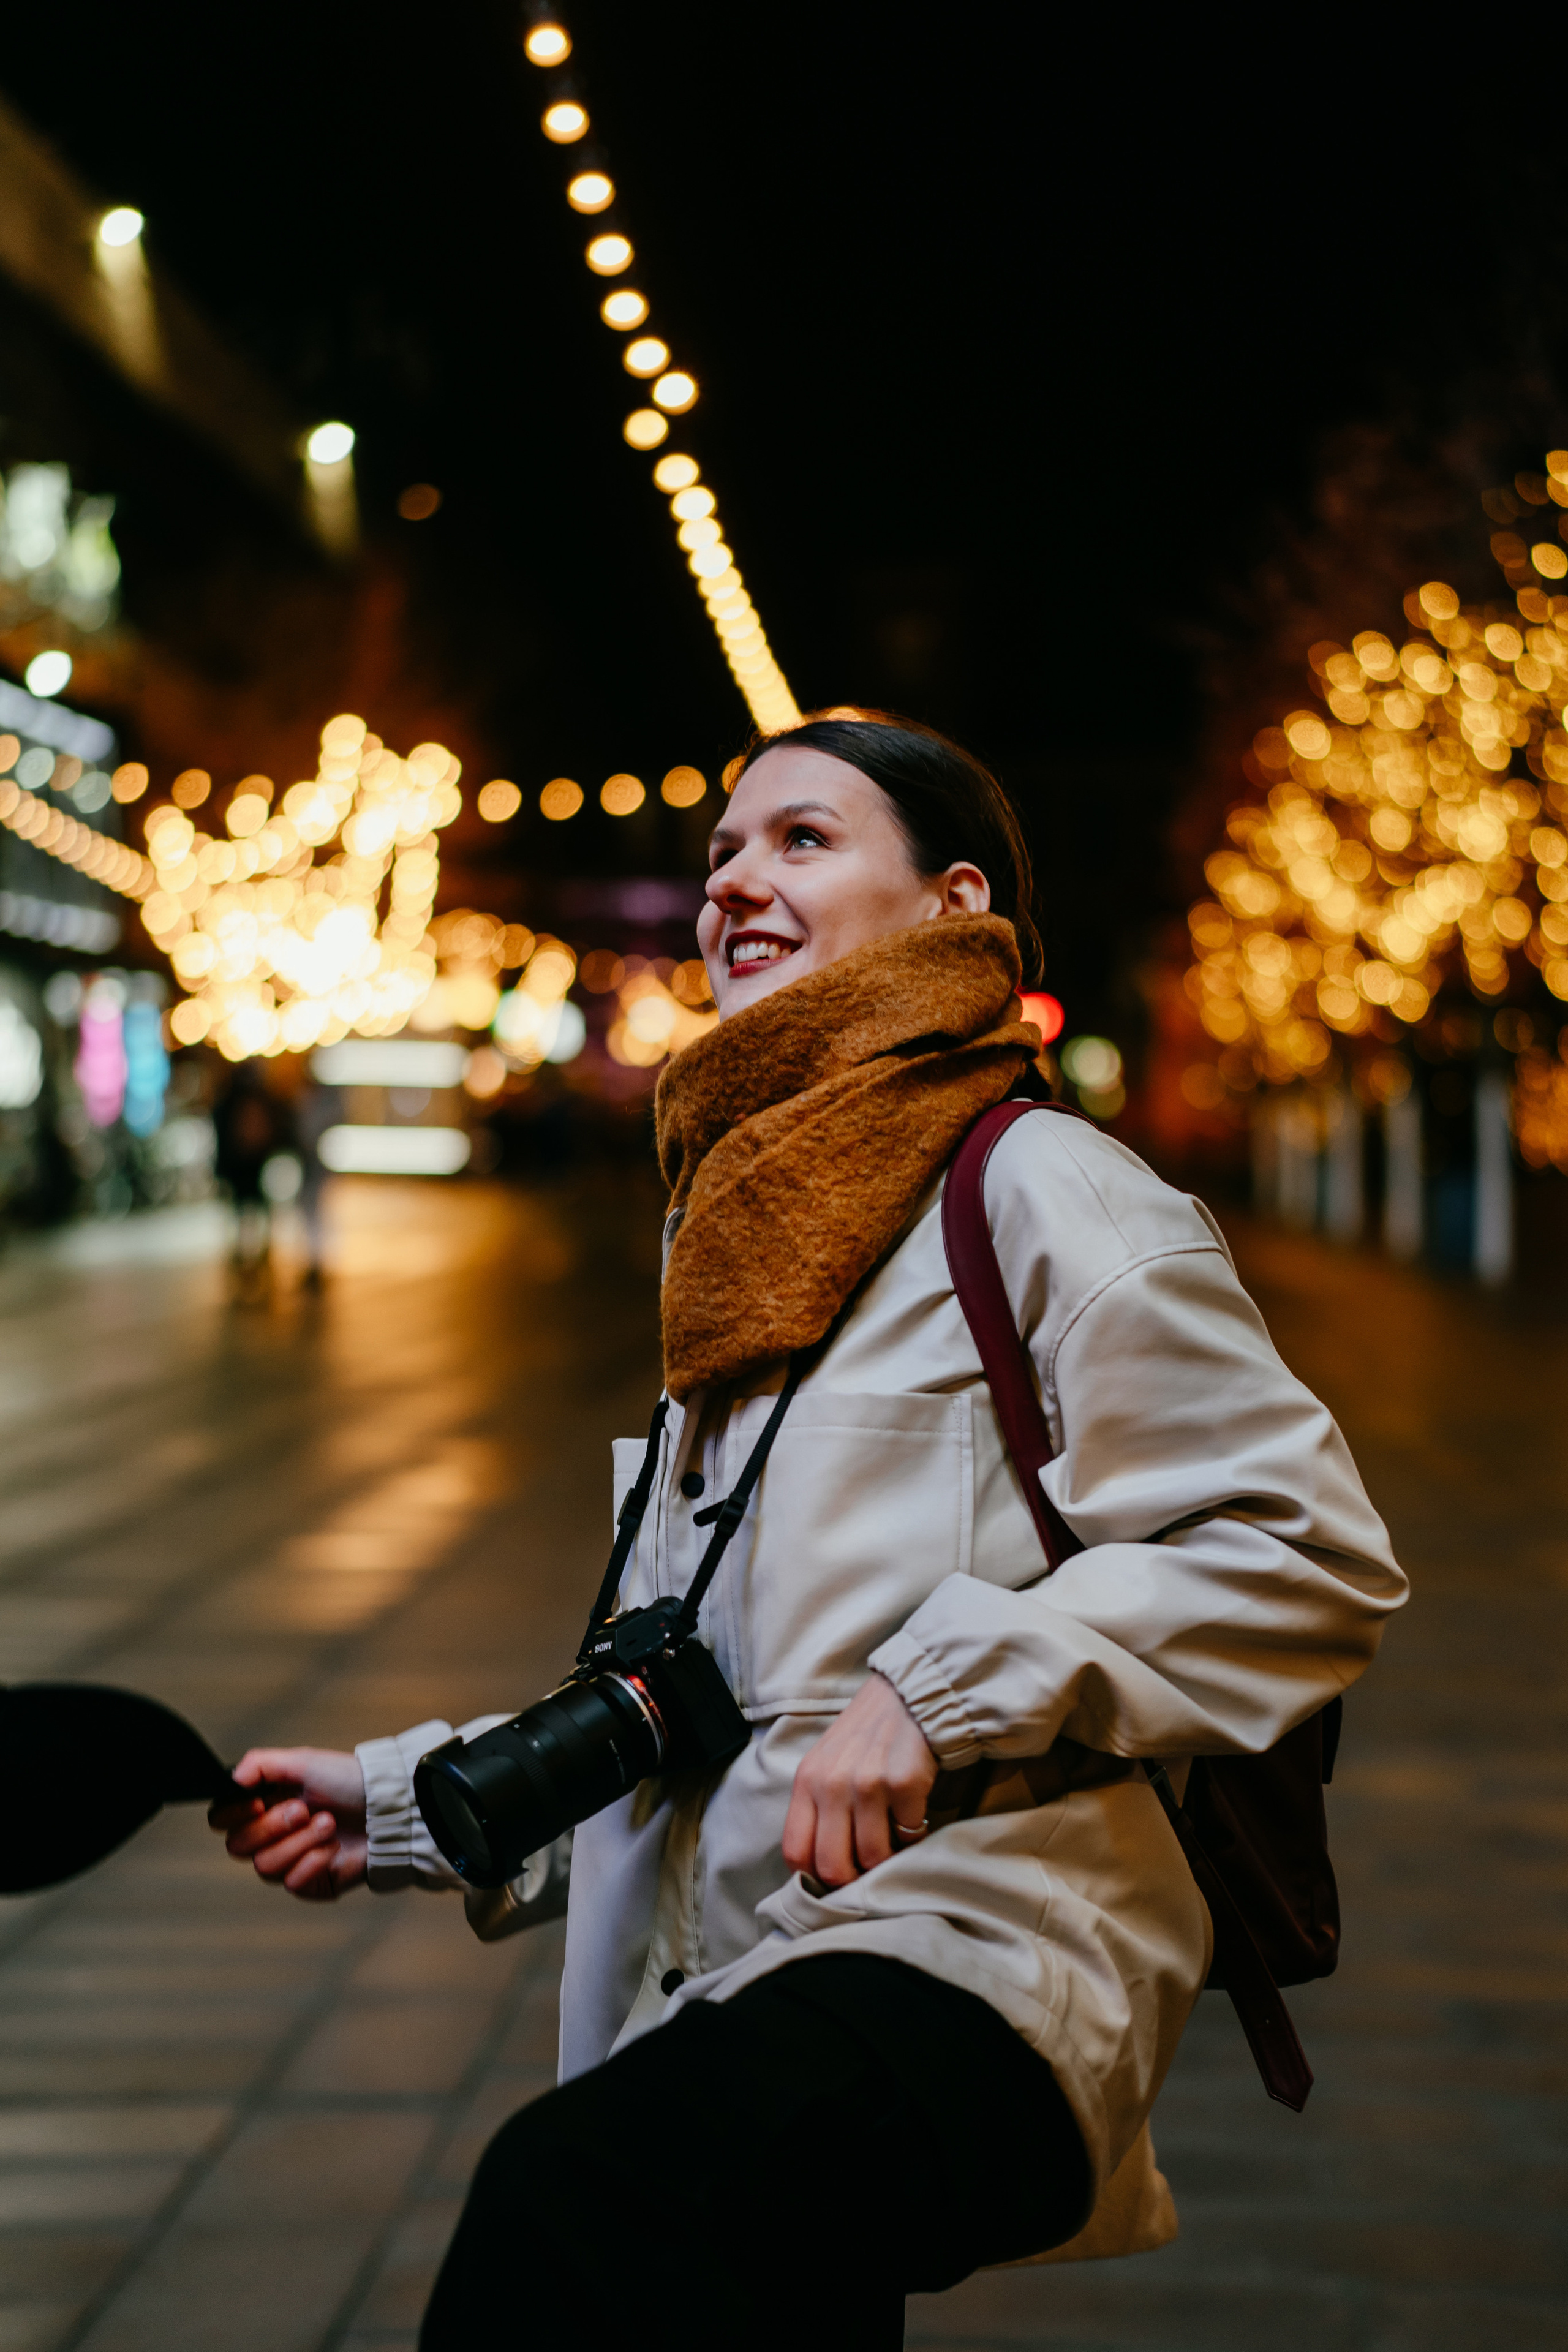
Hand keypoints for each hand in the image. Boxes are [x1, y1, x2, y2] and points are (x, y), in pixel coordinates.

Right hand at [210, 1747, 367, 1901]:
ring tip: (328, 1823)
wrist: (388, 1808)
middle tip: (304, 1809)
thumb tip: (232, 1778)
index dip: (232, 1815)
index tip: (257, 1802)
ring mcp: (289, 1861)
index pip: (222, 1819)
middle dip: (272, 1826)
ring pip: (265, 1867)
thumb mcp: (304, 1761)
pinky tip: (333, 1848)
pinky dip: (314, 1862)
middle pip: (237, 1847)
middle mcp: (271, 1835)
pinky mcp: (309, 1883)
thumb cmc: (347, 1781)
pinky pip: (292, 1884)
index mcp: (263, 1804)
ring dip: (300, 1842)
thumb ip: (262, 1764)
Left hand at [782, 1673, 938, 1889]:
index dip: (813, 1879)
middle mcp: (832, 1783)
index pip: (795, 1851)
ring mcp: (868, 1784)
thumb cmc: (865, 1738)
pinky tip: (912, 1818)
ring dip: (885, 1860)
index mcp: (806, 1781)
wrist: (907, 1697)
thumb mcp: (825, 1765)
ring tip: (891, 1842)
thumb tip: (820, 1868)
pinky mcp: (904, 1784)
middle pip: (832, 1865)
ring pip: (872, 1857)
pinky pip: (908, 1836)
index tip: (831, 1881)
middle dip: (851, 1882)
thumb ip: (817, 1808)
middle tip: (865, 1875)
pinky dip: (913, 1837)